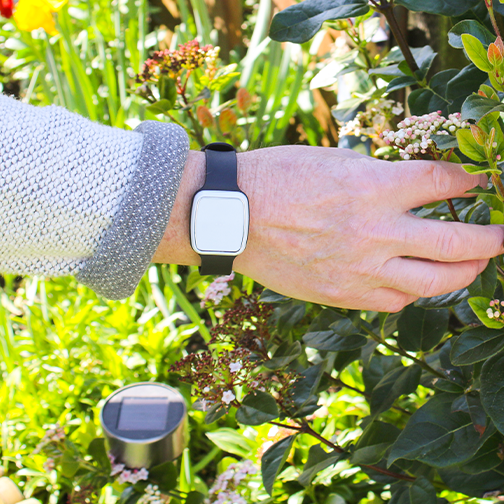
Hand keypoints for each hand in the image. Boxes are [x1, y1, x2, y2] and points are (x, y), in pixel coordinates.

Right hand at [154, 146, 503, 311]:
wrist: (231, 216)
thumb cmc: (277, 178)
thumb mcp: (334, 162)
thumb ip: (379, 179)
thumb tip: (413, 191)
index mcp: (373, 186)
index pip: (446, 182)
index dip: (472, 181)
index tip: (480, 182)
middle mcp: (375, 231)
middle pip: (459, 243)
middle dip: (494, 239)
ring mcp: (360, 269)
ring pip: (435, 282)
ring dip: (465, 273)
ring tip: (474, 266)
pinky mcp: (342, 294)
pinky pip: (395, 302)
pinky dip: (414, 292)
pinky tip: (415, 283)